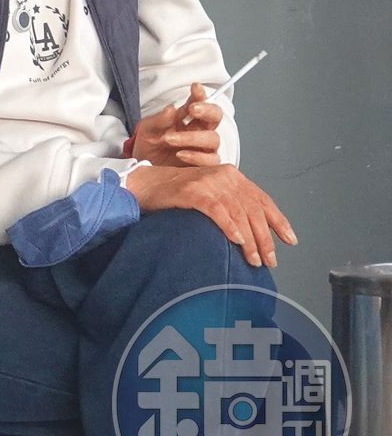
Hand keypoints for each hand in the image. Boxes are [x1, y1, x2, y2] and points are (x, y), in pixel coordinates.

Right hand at [125, 163, 297, 268]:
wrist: (145, 185)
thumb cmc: (177, 195)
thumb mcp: (210, 194)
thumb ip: (230, 204)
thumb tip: (254, 233)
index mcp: (232, 175)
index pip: (262, 199)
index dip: (278, 220)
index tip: (289, 240)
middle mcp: (224, 175)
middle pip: (253, 209)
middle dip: (265, 238)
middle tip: (269, 260)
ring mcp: (208, 182)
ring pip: (239, 213)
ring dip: (250, 240)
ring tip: (253, 259)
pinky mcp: (193, 191)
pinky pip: (217, 210)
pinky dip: (230, 226)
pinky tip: (237, 240)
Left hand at [128, 83, 223, 166]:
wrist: (143, 166)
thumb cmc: (149, 144)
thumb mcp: (148, 128)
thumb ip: (160, 119)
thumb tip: (171, 109)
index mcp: (187, 118)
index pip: (199, 102)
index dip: (200, 94)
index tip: (195, 87)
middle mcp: (199, 131)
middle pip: (215, 117)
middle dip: (207, 110)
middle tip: (193, 109)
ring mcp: (203, 148)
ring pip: (213, 138)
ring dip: (192, 137)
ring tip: (170, 139)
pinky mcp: (203, 165)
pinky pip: (211, 161)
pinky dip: (197, 157)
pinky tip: (180, 154)